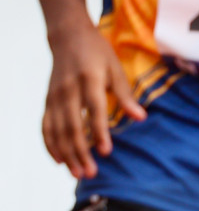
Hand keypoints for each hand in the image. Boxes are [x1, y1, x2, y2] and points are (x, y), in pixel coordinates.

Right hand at [43, 19, 145, 178]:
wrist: (68, 37)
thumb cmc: (98, 53)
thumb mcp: (116, 69)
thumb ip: (126, 95)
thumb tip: (141, 118)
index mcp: (89, 80)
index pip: (94, 111)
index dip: (99, 132)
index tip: (106, 152)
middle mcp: (68, 91)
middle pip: (72, 127)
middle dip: (81, 152)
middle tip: (91, 173)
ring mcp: (54, 97)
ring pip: (57, 131)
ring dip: (66, 154)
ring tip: (78, 173)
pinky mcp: (47, 101)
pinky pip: (45, 127)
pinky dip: (50, 144)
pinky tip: (59, 160)